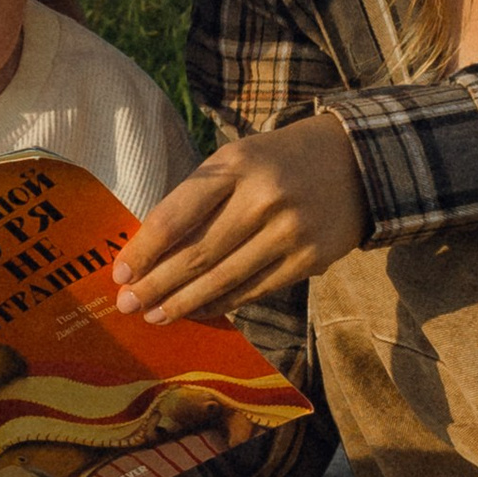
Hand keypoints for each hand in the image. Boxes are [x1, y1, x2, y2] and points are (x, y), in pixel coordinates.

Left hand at [112, 115, 364, 323]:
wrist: (358, 164)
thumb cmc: (278, 162)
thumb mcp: (237, 160)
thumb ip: (199, 198)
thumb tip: (150, 252)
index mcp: (235, 165)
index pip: (176, 215)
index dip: (144, 250)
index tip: (120, 272)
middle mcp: (263, 199)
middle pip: (196, 254)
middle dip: (156, 285)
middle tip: (128, 305)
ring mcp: (290, 232)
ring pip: (223, 280)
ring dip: (183, 303)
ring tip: (155, 316)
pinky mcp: (309, 260)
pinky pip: (254, 291)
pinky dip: (221, 304)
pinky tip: (198, 311)